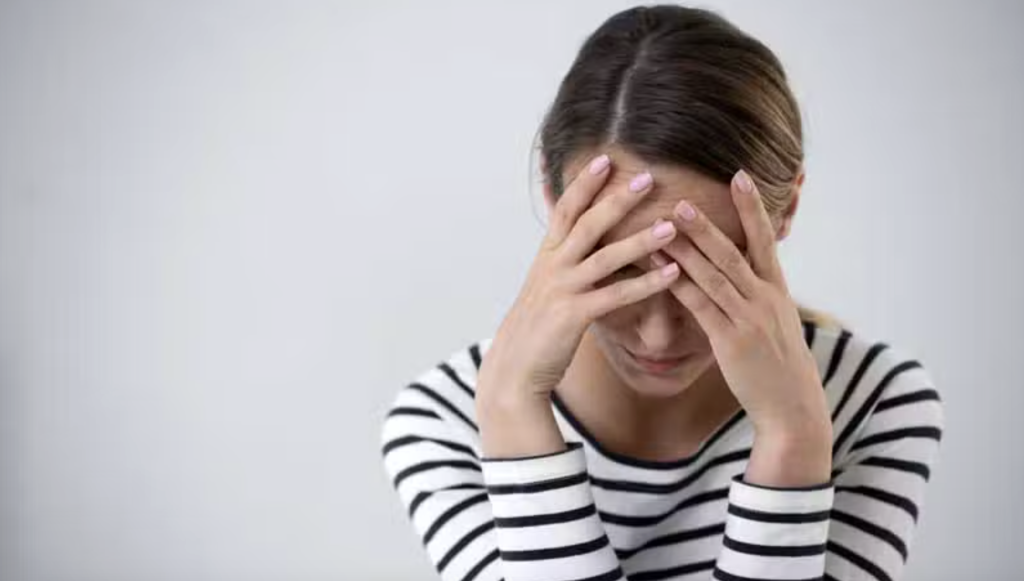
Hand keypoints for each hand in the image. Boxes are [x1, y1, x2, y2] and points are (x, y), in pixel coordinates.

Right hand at [477, 154, 681, 456]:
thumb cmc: (535, 331)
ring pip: (605, 257)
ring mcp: (561, 290)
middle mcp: (552, 267)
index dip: (584, 184)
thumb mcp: (543, 289)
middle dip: (617, 199)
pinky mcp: (573, 315)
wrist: (514, 370)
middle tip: (647, 177)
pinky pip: (615, 295)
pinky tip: (671, 274)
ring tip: (672, 226)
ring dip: (640, 239)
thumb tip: (575, 243)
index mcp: (546, 257)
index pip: (565, 210)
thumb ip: (560, 264)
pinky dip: (646, 284)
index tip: (605, 158)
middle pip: (586, 224)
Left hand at [651, 169, 830, 483]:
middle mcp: (765, 300)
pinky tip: (660, 269)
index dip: (752, 209)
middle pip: (734, 253)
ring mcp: (749, 320)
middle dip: (708, 225)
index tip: (740, 177)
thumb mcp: (777, 322)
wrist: (793, 407)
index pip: (765, 241)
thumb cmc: (779, 365)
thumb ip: (760, 294)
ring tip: (665, 225)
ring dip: (687, 249)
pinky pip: (700, 307)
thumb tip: (743, 270)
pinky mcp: (731, 342)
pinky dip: (679, 285)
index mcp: (777, 291)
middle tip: (684, 198)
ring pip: (714, 276)